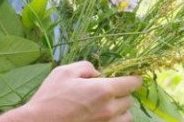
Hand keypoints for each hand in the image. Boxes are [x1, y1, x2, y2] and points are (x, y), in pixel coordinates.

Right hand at [0, 61, 141, 121]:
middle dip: (123, 93)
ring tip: (108, 105)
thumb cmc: (50, 97)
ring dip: (121, 109)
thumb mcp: (64, 72)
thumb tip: (98, 74)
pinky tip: (102, 115)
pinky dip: (115, 120)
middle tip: (109, 90)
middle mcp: (109, 109)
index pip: (132, 83)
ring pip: (127, 116)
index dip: (133, 78)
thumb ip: (86, 67)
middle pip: (130, 100)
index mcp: (103, 90)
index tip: (131, 77)